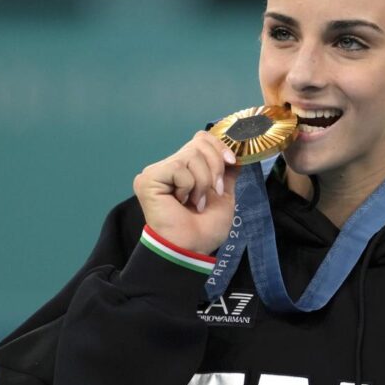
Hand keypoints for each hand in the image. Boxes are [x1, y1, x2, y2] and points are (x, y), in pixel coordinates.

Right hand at [133, 131, 239, 253]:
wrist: (192, 246)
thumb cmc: (206, 227)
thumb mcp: (224, 196)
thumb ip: (227, 174)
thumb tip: (237, 156)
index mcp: (186, 169)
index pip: (201, 139)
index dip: (219, 146)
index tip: (232, 162)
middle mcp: (169, 167)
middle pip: (199, 143)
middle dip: (215, 168)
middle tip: (215, 191)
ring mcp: (157, 172)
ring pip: (191, 155)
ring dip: (202, 182)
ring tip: (196, 202)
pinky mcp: (148, 179)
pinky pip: (178, 168)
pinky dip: (188, 186)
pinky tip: (181, 202)